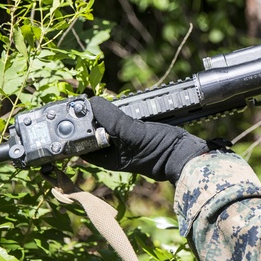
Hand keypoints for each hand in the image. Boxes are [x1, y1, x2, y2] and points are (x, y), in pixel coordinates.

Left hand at [85, 96, 208, 182]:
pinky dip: (119, 112)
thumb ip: (112, 121)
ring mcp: (125, 142)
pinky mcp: (136, 132)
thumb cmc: (160, 151)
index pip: (81, 143)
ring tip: (103, 102)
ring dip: (105, 113)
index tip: (74, 109)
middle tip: (89, 101)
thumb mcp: (133, 135)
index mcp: (107, 159)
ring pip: (107, 124)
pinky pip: (121, 121)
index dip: (75, 127)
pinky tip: (120, 104)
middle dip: (90, 117)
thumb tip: (92, 104)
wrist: (186, 152)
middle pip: (93, 131)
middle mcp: (113, 151)